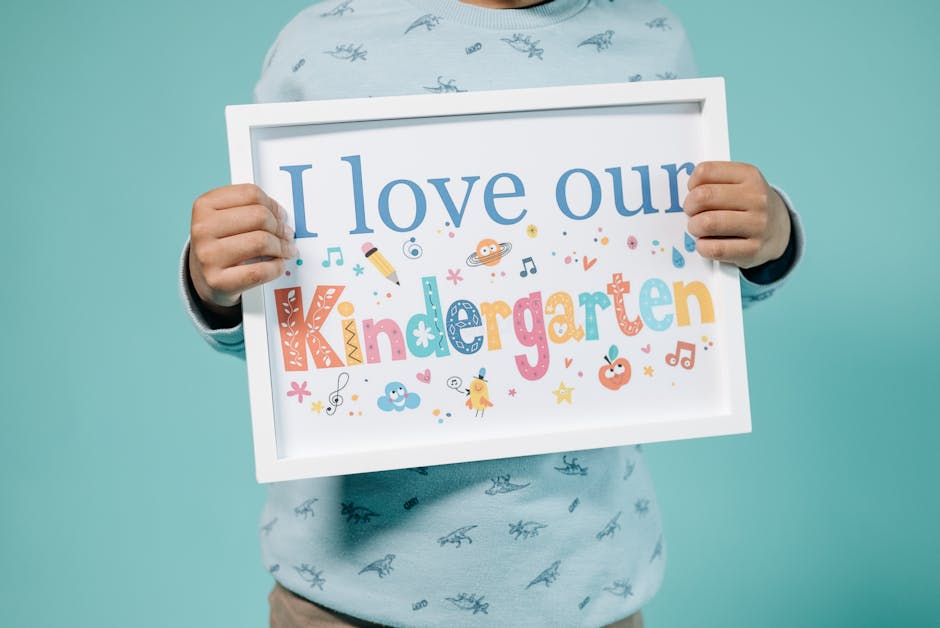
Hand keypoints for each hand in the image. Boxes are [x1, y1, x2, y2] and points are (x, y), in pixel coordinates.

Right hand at [189, 184, 295, 314]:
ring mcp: (208, 256)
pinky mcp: (218, 281)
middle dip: (280, 226)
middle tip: (287, 234)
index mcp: (204, 206)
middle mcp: (203, 229)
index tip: (280, 214)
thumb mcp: (224, 218)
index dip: (273, 205)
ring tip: (286, 250)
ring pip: (261, 242)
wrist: (203, 278)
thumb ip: (250, 209)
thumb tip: (281, 215)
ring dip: (282, 247)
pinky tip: (277, 264)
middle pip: (259, 216)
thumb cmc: (219, 244)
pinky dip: (276, 267)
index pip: (251, 194)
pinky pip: (259, 271)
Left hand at [684, 162, 790, 268]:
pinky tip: (706, 243)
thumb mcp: (739, 184)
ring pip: (707, 223)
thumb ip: (713, 182)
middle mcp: (757, 198)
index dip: (691, 184)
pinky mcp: (753, 249)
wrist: (779, 230)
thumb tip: (685, 193)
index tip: (694, 192)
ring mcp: (757, 224)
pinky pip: (715, 248)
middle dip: (689, 207)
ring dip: (694, 227)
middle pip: (703, 196)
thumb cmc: (748, 205)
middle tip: (692, 213)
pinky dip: (702, 247)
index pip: (705, 171)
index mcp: (749, 175)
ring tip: (698, 229)